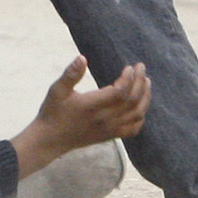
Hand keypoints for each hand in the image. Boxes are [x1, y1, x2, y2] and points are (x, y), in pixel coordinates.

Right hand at [11, 56, 150, 176]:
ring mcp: (109, 129)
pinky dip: (141, 117)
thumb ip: (70, 74)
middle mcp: (104, 119)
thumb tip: (82, 58)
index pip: (120, 92)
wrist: (51, 140)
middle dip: (140, 83)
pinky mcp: (110, 136)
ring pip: (136, 114)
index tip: (129, 67)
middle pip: (132, 101)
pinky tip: (140, 107)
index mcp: (92, 106)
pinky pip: (133, 129)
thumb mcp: (57, 90)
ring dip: (145, 98)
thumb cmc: (52, 112)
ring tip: (146, 82)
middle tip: (141, 67)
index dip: (128, 78)